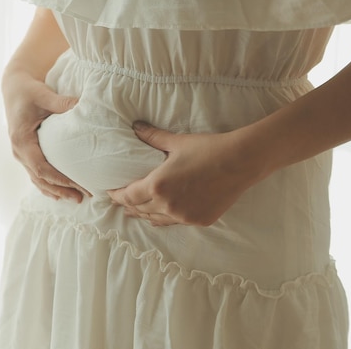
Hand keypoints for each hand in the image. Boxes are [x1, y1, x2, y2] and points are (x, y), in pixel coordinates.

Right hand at [2, 70, 90, 201]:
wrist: (14, 88)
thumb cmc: (29, 91)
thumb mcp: (43, 94)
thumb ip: (61, 102)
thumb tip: (83, 106)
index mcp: (21, 140)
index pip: (41, 168)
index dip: (60, 180)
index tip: (79, 185)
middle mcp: (18, 151)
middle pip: (40, 178)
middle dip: (61, 190)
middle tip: (83, 197)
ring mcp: (21, 154)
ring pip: (37, 180)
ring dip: (56, 191)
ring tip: (76, 199)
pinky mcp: (26, 153)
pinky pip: (36, 174)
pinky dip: (48, 185)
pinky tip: (61, 194)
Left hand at [107, 122, 257, 225]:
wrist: (240, 162)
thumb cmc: (208, 148)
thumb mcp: (177, 142)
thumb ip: (153, 137)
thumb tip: (136, 127)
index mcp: (158, 186)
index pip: (128, 196)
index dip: (117, 196)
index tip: (110, 194)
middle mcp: (168, 205)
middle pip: (140, 209)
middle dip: (128, 205)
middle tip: (121, 202)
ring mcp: (184, 216)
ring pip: (156, 219)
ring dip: (145, 214)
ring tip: (136, 211)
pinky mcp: (199, 220)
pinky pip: (175, 222)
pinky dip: (165, 218)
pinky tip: (160, 217)